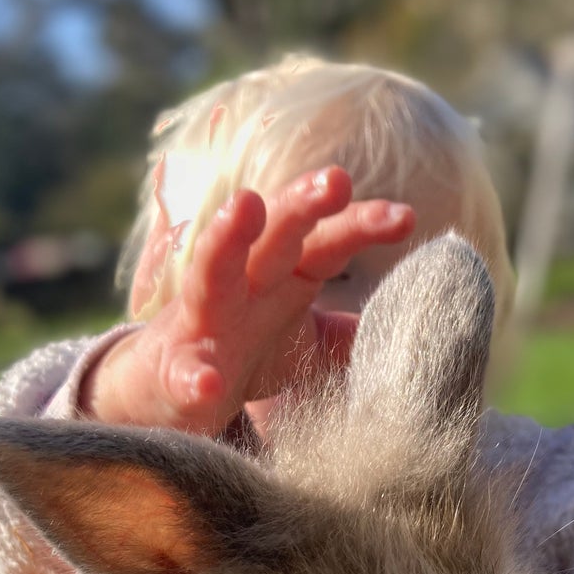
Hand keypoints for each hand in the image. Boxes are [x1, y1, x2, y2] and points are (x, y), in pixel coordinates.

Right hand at [81, 165, 415, 433]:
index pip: (325, 241)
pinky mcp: (176, 370)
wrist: (167, 394)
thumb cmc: (244, 350)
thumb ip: (344, 329)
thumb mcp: (302, 339)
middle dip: (302, 203)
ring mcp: (204, 323)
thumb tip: (406, 325)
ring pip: (212, 271)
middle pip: (273, 234)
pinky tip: (207, 381)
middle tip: (336, 179)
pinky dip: (194, 375)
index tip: (404, 217)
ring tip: (246, 205)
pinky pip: (186, 371)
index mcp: (280, 275)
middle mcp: (242, 285)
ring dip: (227, 237)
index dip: (361, 225)